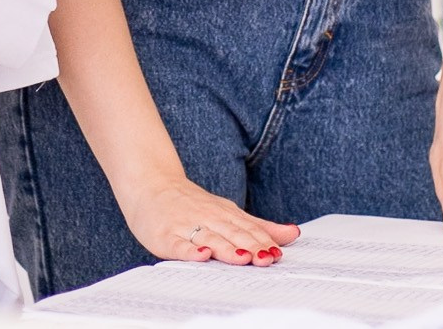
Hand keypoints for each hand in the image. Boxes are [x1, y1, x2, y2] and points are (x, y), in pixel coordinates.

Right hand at [114, 169, 298, 267]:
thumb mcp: (227, 211)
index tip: (278, 254)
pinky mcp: (165, 236)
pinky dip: (190, 251)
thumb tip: (292, 233)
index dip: (263, 241)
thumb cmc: (191, 204)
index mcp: (225, 213)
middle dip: (250, 247)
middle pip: (232, 234)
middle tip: (267, 259)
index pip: (247, 229)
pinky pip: (179, 245)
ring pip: (209, 239)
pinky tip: (201, 255)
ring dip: (227, 249)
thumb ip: (258, 226)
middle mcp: (208, 218)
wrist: (150, 185)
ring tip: (243, 257)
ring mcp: (186, 226)